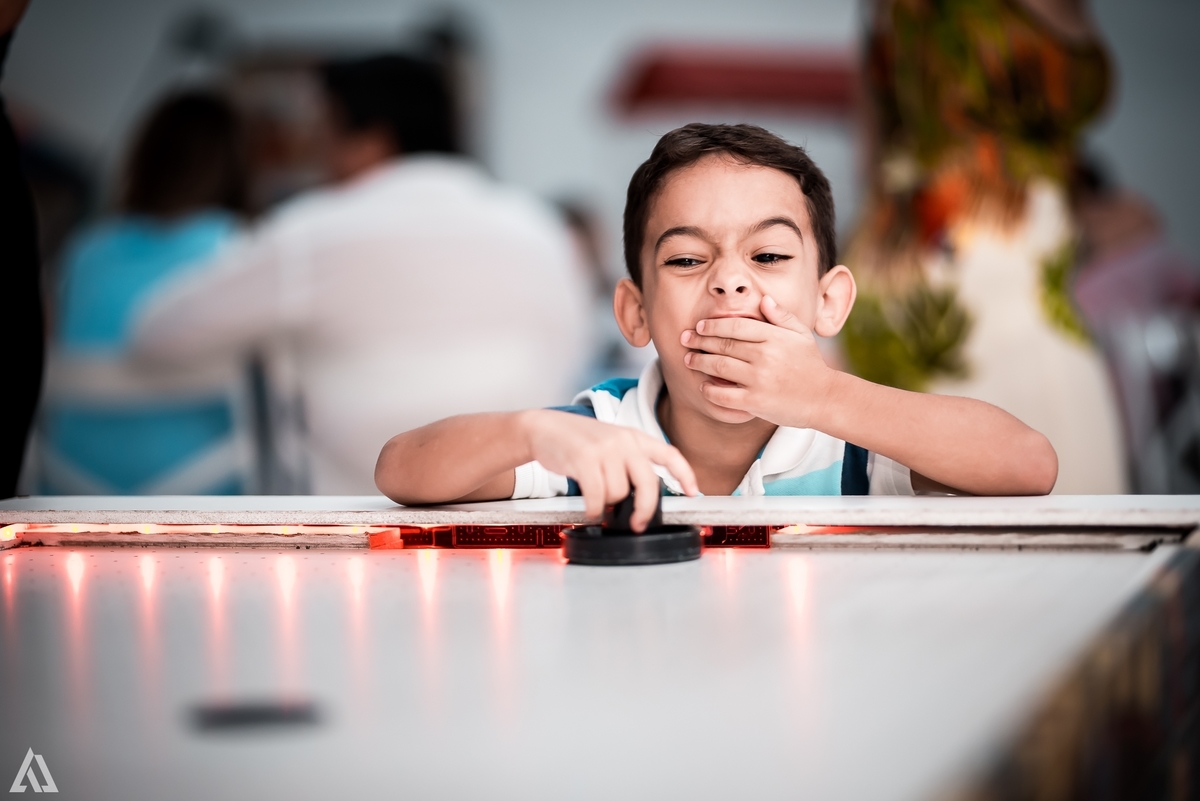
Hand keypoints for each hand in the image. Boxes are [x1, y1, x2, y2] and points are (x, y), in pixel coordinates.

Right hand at [519, 409, 697, 530]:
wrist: (544, 428)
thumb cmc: (578, 443)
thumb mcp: (610, 444)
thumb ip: (628, 464)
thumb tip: (640, 500)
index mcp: (635, 437)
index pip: (670, 454)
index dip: (685, 475)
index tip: (693, 493)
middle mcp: (624, 441)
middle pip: (648, 483)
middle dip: (645, 510)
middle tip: (638, 525)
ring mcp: (605, 449)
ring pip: (619, 493)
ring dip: (607, 504)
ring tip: (595, 498)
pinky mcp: (584, 458)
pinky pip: (598, 497)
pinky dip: (594, 510)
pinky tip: (588, 511)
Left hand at [680, 295, 833, 428]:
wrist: (824, 398)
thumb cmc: (810, 365)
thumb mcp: (801, 335)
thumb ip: (781, 316)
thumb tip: (763, 299)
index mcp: (774, 337)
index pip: (735, 327)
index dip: (713, 326)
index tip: (700, 326)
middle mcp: (764, 356)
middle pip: (723, 345)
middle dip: (699, 341)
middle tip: (685, 339)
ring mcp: (758, 379)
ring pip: (718, 367)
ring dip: (699, 362)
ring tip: (688, 359)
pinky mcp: (754, 402)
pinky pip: (723, 395)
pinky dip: (710, 390)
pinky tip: (703, 386)